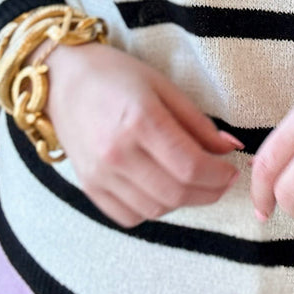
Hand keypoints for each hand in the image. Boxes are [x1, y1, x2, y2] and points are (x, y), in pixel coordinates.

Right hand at [43, 41, 243, 228]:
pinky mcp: (89, 187)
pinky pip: (130, 216)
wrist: (63, 81)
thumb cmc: (117, 76)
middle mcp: (116, 153)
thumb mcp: (164, 87)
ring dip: (184, 201)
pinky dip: (154, 209)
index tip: (231, 171)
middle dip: (209, 192)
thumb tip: (231, 149)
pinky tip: (163, 189)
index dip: (219, 175)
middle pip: (176, 193)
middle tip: (221, 181)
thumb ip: (198, 123)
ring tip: (194, 182)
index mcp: (139, 120)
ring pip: (156, 209)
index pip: (190, 166)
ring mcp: (99, 174)